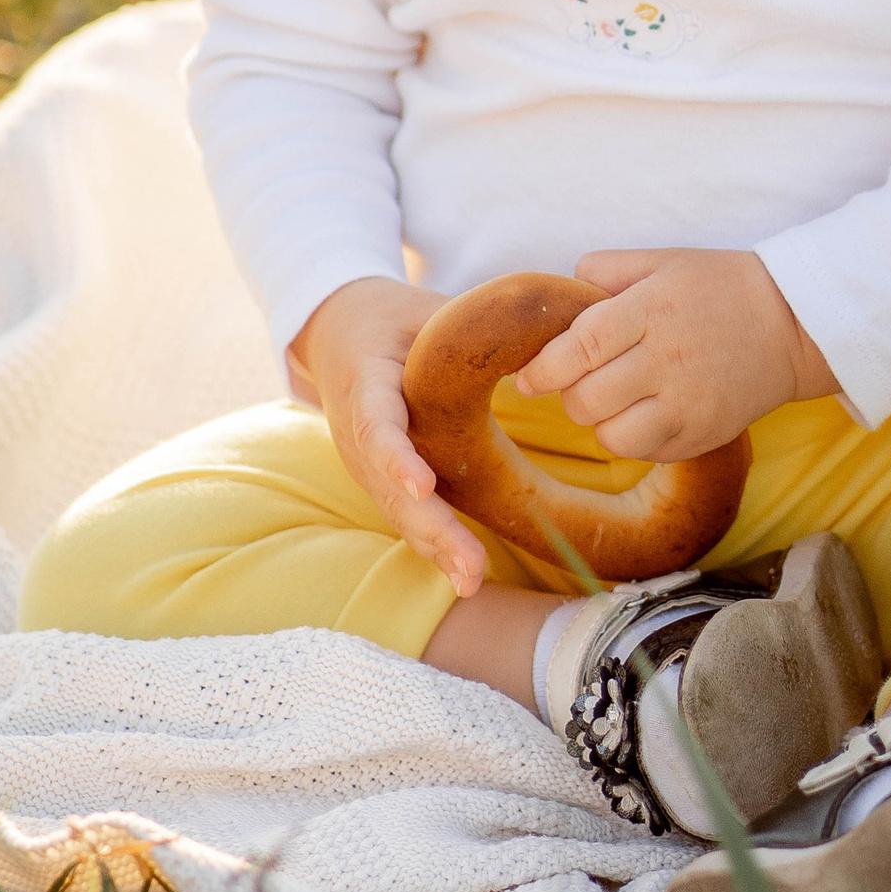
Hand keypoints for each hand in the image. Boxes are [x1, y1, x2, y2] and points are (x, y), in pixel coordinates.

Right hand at [288, 277, 484, 597]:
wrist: (339, 331)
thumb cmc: (397, 319)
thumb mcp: (426, 311)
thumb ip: (472, 328)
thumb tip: (551, 344)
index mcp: (365, 383)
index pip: (375, 423)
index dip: (396, 457)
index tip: (423, 485)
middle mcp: (357, 432)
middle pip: (388, 488)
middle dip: (430, 528)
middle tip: (470, 566)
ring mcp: (365, 462)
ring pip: (396, 512)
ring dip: (435, 547)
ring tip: (471, 580)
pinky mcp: (381, 479)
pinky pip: (406, 516)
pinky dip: (434, 546)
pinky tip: (465, 575)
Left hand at [518, 249, 833, 460]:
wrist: (792, 325)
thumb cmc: (720, 287)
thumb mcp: (664, 260)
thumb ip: (606, 270)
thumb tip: (560, 289)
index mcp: (652, 311)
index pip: (579, 348)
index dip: (543, 368)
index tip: (526, 376)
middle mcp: (668, 361)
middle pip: (586, 400)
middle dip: (570, 393)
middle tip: (581, 379)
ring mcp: (688, 405)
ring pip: (611, 437)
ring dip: (600, 421)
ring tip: (615, 398)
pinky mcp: (702, 436)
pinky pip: (645, 452)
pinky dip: (633, 438)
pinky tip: (646, 412)